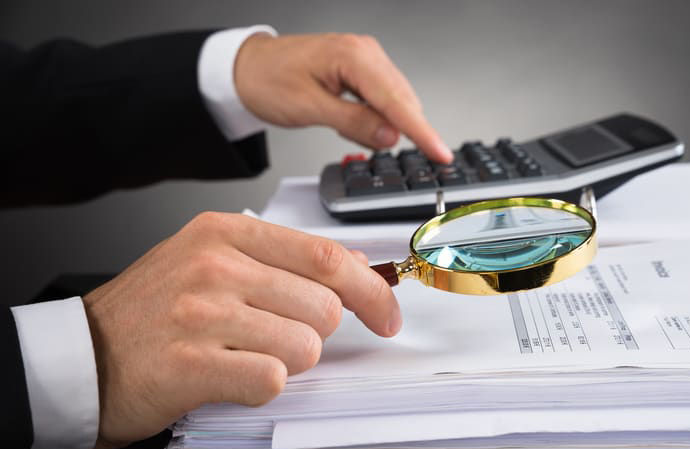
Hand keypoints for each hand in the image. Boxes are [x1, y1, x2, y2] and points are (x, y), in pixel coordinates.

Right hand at [82, 212, 399, 448]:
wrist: (84, 357)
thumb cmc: (154, 309)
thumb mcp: (212, 260)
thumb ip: (284, 258)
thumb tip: (354, 263)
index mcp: (225, 232)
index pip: (325, 256)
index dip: (370, 290)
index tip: (386, 314)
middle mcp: (215, 265)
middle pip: (324, 307)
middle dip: (315, 333)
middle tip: (276, 337)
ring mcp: (202, 312)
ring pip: (304, 347)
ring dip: (285, 361)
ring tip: (243, 354)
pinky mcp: (192, 363)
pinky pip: (272, 380)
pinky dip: (260, 386)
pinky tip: (229, 376)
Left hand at [233, 32, 452, 162]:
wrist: (247, 68)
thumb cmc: (268, 80)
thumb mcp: (310, 108)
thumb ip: (354, 123)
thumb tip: (391, 137)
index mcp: (354, 56)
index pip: (397, 102)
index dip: (422, 131)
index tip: (440, 152)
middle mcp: (366, 52)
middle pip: (402, 101)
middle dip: (399, 130)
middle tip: (371, 145)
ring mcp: (366, 59)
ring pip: (395, 101)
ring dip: (384, 124)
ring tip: (343, 125)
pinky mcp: (362, 69)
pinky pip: (382, 97)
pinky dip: (375, 116)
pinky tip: (352, 121)